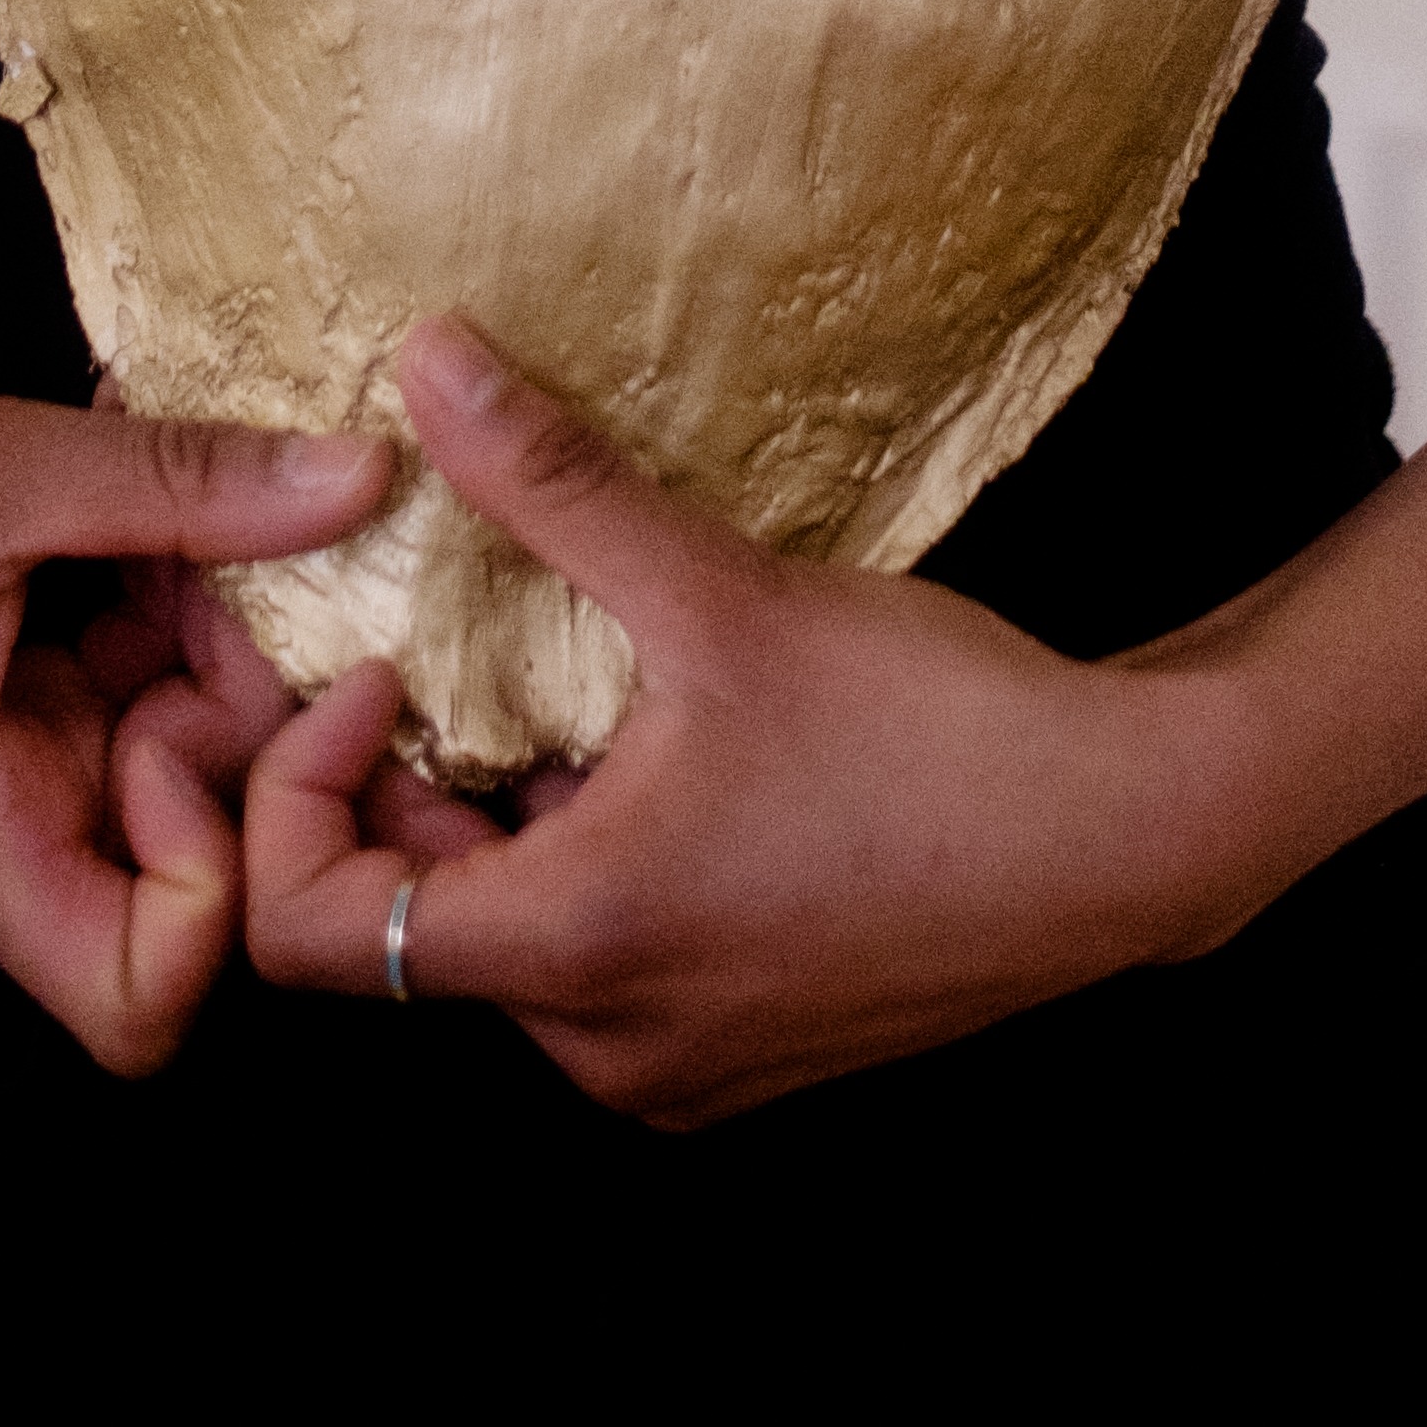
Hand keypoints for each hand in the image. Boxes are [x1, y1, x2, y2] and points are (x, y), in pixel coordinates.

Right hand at [0, 342, 384, 1074]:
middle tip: (240, 554)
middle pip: (177, 860)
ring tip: (180, 506)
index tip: (210, 711)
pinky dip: (144, 614)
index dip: (222, 883)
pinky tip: (136, 509)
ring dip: (196, 642)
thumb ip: (177, 485)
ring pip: (154, 768)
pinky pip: (108, 706)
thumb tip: (363, 479)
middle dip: (231, 712)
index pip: (141, 996)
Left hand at [239, 321, 1245, 1124]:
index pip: (309, 937)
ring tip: (567, 687)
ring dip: (503, 818)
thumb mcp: (722, 590)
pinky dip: (586, 863)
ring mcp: (679, 1067)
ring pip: (509, 944)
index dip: (301, 793)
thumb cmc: (933, 732)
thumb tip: (422, 359)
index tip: (381, 671)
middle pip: (408, 931)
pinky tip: (660, 753)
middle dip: (406, 784)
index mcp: (576, 954)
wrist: (1126, 835)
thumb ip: (553, 479)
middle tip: (452, 647)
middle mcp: (608, 1048)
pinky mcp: (743, 1056)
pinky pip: (601, 967)